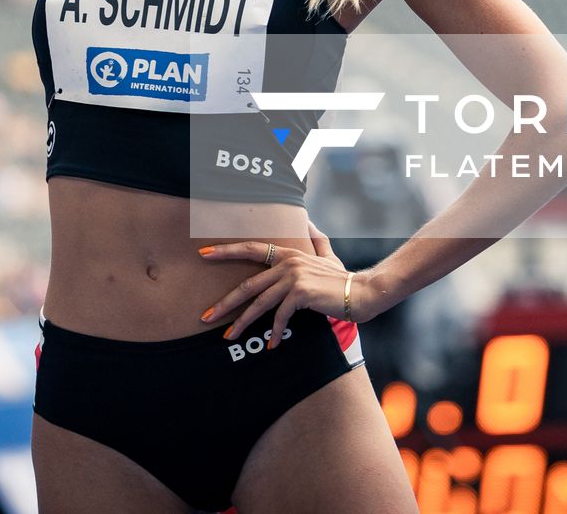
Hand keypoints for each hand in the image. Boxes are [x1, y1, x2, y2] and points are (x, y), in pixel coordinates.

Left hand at [198, 219, 356, 348]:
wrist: (362, 292)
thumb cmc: (342, 278)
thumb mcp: (327, 254)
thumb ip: (315, 239)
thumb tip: (308, 221)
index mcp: (288, 253)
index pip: (251, 249)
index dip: (226, 250)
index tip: (203, 253)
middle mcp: (287, 263)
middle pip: (248, 284)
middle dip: (225, 303)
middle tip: (206, 316)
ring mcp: (293, 277)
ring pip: (259, 303)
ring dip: (242, 323)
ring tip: (228, 337)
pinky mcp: (300, 293)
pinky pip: (280, 316)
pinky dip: (274, 332)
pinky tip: (271, 345)